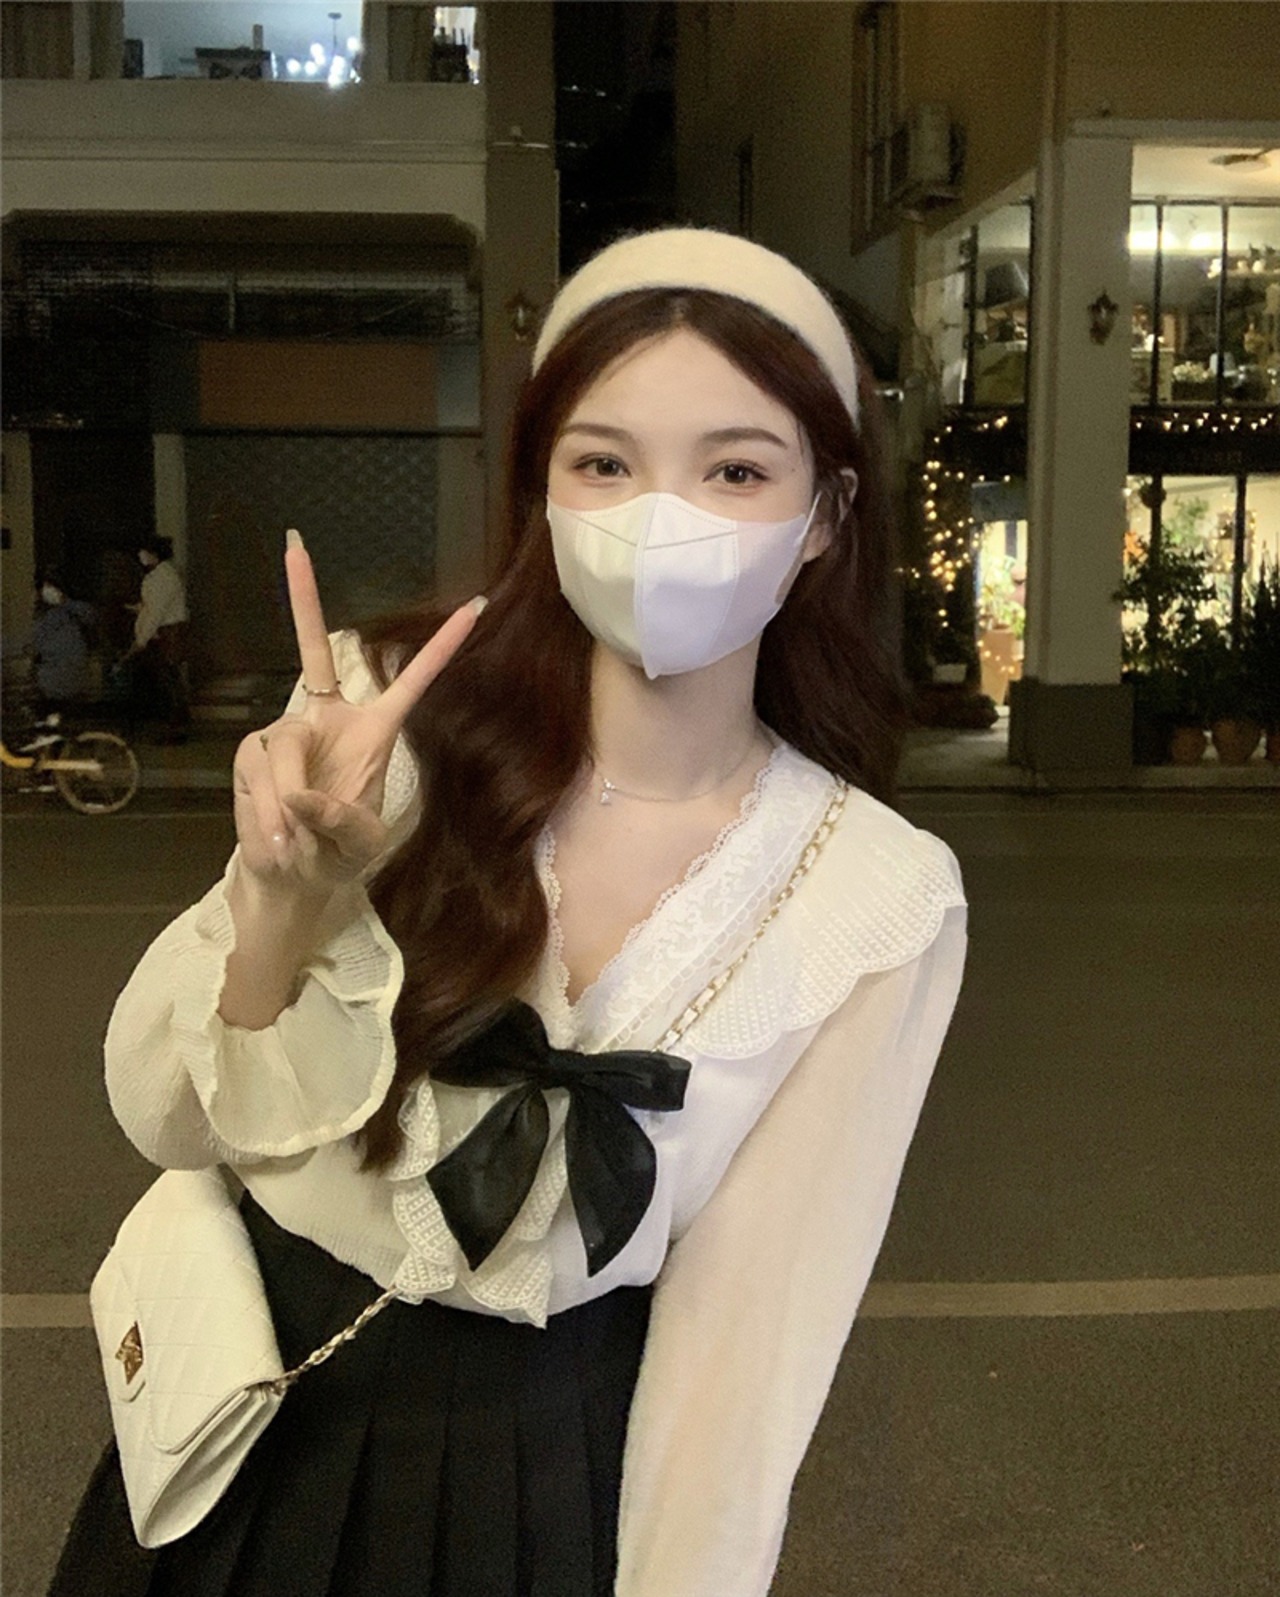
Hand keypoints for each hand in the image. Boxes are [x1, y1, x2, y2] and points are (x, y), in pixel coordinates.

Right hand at [232, 530, 482, 895]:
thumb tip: (303, 796)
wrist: (290, 874)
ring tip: (296, 839)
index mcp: (372, 730)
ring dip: (289, 801)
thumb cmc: (336, 853)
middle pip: (313, 654)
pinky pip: (263, 773)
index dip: (440, 646)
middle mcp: (326, 718)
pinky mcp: (254, 752)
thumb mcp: (357, 845)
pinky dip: (269, 810)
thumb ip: (340, 821)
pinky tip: (277, 835)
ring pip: (287, 747)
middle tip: (294, 546)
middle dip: (303, 597)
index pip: (409, 680)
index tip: (474, 606)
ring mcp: (286, 730)